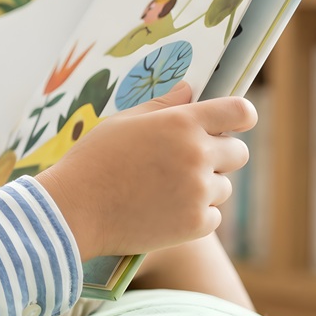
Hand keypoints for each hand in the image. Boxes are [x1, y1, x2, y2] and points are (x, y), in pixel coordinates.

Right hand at [35, 82, 253, 260]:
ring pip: (223, 187)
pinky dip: (194, 215)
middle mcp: (197, 155)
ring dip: (204, 187)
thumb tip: (190, 90)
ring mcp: (198, 192)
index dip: (241, 117)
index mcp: (182, 123)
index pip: (240, 112)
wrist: (74, 210)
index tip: (233, 124)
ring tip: (164, 190)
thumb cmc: (94, 160)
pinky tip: (163, 211)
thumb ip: (162, 106)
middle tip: (186, 162)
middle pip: (239, 153)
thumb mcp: (123, 122)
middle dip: (220, 155)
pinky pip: (212, 216)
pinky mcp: (196, 224)